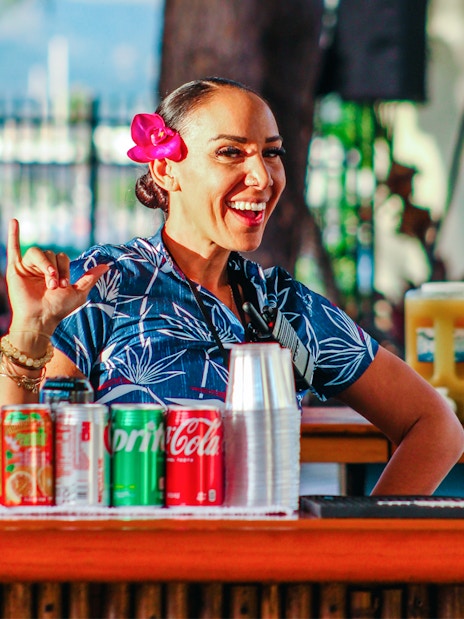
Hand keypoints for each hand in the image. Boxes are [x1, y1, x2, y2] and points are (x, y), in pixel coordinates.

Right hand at [6, 219, 108, 333]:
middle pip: (51, 254)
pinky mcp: (15, 269)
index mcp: (55, 272)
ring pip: (37, 252)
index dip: (65, 269)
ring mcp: (28, 268)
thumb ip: (90, 277)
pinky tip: (14, 221)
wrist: (41, 318)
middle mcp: (41, 268)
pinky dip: (13, 234)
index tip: (64, 286)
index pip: (62, 257)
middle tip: (54, 286)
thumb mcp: (79, 292)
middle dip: (56, 269)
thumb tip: (107, 265)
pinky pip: (13, 248)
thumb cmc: (58, 309)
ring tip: (48, 281)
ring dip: (45, 265)